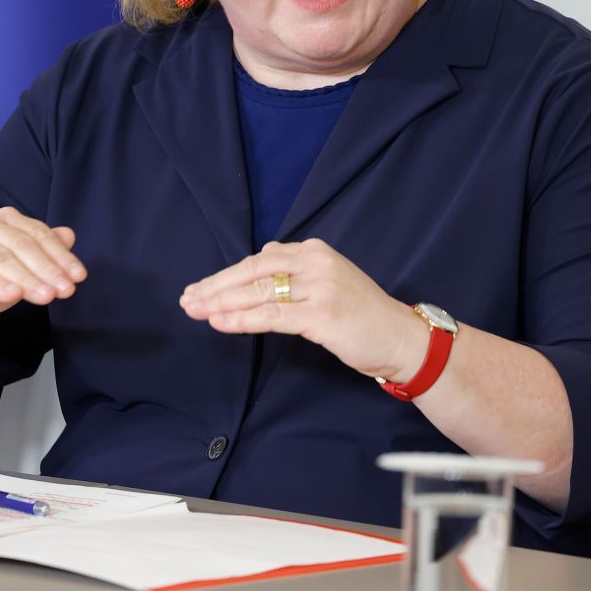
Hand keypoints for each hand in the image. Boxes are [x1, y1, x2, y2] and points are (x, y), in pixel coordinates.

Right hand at [0, 207, 85, 341]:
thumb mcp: (14, 275)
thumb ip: (39, 255)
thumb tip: (69, 234)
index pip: (34, 232)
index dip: (59, 254)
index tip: (78, 276)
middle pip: (19, 243)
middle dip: (48, 267)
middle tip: (67, 289)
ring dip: (27, 278)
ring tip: (47, 296)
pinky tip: (14, 294)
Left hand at [178, 238, 426, 380]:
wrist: (403, 339)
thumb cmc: (362, 315)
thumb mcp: (327, 281)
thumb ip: (293, 272)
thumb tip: (254, 267)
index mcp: (312, 251)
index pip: (258, 260)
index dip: (224, 276)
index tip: (199, 288)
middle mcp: (314, 262)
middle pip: (252, 271)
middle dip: (215, 287)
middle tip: (187, 300)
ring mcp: (319, 287)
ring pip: (258, 292)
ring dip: (221, 303)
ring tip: (195, 311)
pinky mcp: (322, 314)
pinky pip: (271, 316)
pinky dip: (242, 319)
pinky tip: (220, 322)